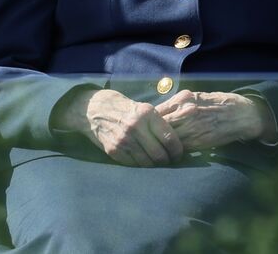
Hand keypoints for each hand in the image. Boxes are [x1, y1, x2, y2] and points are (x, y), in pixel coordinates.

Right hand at [60, 88, 183, 166]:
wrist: (97, 111)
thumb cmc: (128, 111)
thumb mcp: (146, 110)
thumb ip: (160, 124)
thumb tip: (178, 141)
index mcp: (148, 115)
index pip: (169, 138)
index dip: (177, 150)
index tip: (179, 155)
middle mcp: (136, 127)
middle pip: (158, 153)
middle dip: (167, 161)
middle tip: (170, 162)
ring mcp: (123, 140)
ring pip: (146, 162)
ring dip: (155, 166)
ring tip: (159, 164)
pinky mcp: (113, 150)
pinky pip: (132, 164)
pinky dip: (140, 166)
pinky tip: (144, 163)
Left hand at [154, 91, 274, 150]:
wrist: (242, 115)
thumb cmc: (220, 104)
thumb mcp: (197, 97)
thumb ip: (178, 105)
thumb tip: (159, 114)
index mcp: (183, 99)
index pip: (155, 112)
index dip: (147, 122)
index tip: (144, 129)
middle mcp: (184, 111)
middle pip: (156, 126)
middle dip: (149, 135)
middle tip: (145, 143)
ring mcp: (190, 126)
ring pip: (164, 139)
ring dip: (158, 146)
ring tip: (153, 150)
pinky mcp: (197, 141)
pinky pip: (176, 148)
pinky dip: (170, 152)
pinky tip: (168, 154)